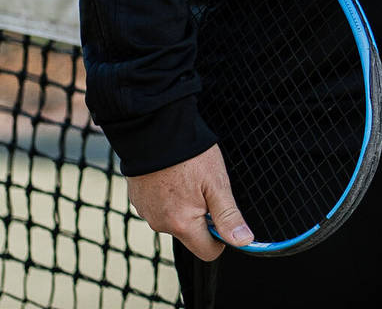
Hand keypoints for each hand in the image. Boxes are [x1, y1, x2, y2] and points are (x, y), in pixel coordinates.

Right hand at [126, 143, 252, 260]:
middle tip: (205, 187)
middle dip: (202, 216)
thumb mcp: (217, 184)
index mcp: (182, 224)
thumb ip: (228, 216)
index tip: (223, 216)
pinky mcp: (137, 200)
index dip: (221, 238)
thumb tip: (243, 241)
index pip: (207, 251)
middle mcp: (160, 224)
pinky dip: (168, 196)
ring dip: (184, 205)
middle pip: (190, 233)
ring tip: (187, 176)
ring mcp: (146, 212)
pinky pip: (160, 206)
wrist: (154, 130)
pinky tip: (172, 175)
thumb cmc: (189, 155)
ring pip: (174, 218)